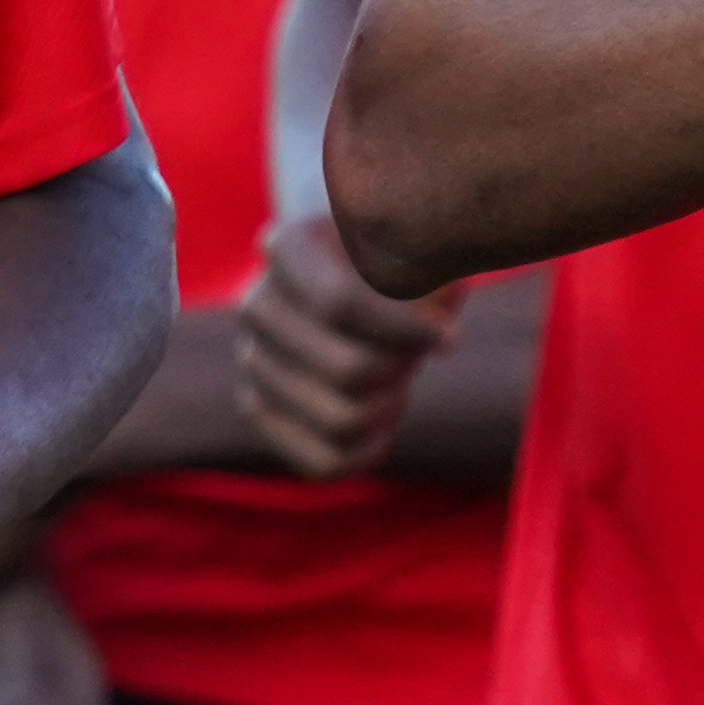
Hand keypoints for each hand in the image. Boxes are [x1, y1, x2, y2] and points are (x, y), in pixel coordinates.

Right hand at [235, 216, 444, 478]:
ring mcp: (251, 359)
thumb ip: (431, 257)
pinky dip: (366, 453)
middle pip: (348, 370)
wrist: (369, 281)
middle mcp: (258, 303)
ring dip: (388, 407)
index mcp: (288, 246)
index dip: (407, 332)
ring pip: (340, 419)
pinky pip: (320, 462)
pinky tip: (382, 427)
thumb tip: (432, 304)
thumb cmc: (407, 260)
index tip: (451, 340)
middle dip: (400, 371)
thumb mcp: (426, 242)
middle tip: (415, 356)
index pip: (340, 304)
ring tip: (396, 383)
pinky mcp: (258, 408)